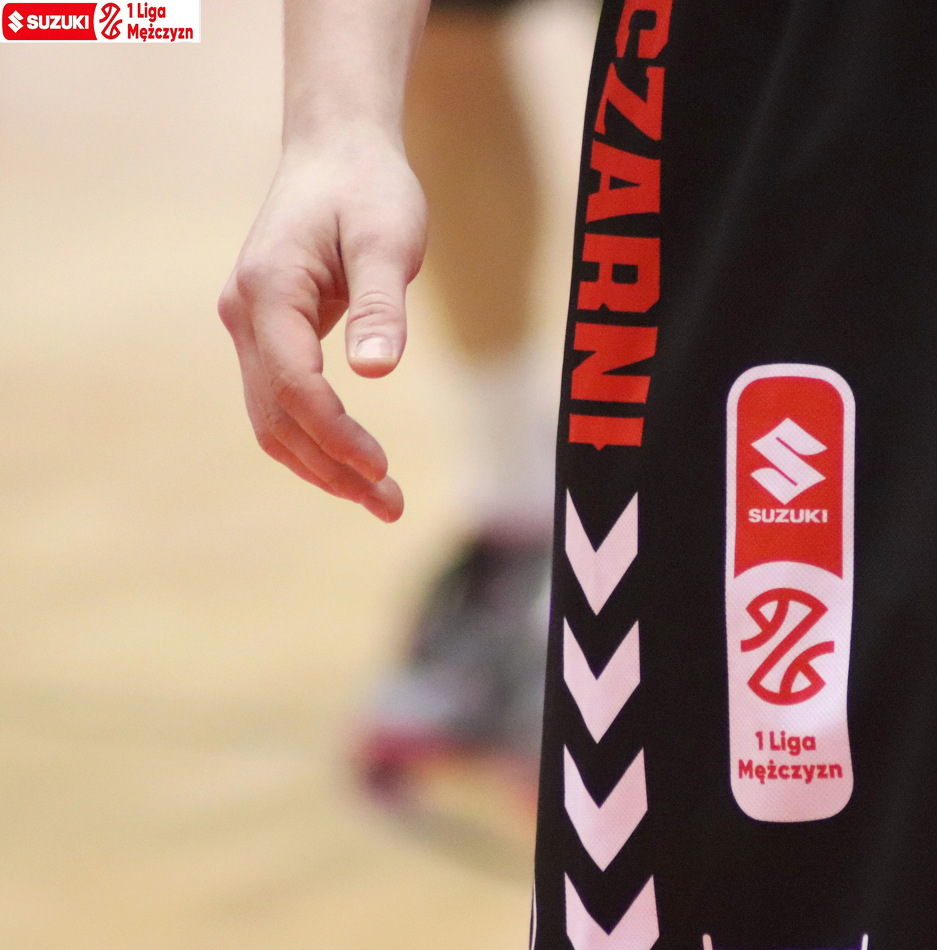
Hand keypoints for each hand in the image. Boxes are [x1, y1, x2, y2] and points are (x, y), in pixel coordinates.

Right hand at [218, 133, 426, 521]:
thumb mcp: (387, 239)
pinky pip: (280, 402)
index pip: (294, 385)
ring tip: (381, 502)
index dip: (335, 434)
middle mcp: (245, 314)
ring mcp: (249, 326)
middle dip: (332, 467)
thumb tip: (376, 372)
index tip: (381, 468)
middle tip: (390, 507)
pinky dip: (314, 440)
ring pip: (272, 418)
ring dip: (322, 464)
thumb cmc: (368, 190)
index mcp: (269, 290)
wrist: (337, 153)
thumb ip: (380, 305)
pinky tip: (354, 466)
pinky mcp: (267, 333)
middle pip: (277, 416)